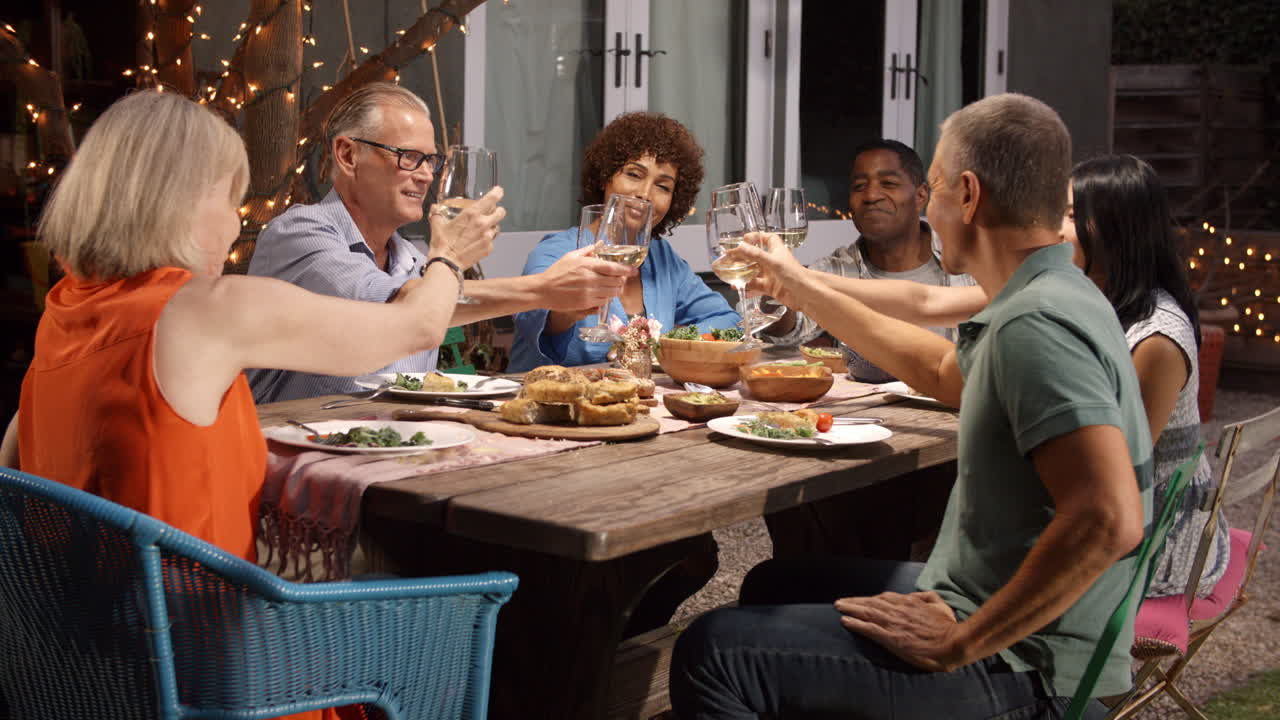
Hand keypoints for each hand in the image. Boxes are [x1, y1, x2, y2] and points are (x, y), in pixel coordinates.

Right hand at [428, 185, 506, 268]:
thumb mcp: (437, 224)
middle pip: (501, 212)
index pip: (492, 198)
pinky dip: (487, 240)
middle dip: (498, 210)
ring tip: (481, 229)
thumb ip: (437, 213)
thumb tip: (434, 208)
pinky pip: (492, 241)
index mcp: (472, 214)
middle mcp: (483, 224)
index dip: (497, 193)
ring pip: (497, 227)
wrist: (447, 263)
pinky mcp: (488, 248)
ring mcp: (487, 237)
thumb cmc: (442, 244)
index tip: (498, 191)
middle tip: (492, 212)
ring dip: (492, 226)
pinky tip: (477, 242)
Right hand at [538, 241, 631, 310]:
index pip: (613, 268)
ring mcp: (589, 292)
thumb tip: (600, 244)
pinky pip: (604, 301)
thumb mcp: (571, 256)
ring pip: (612, 293)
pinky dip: (608, 297)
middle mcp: (590, 279)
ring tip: (615, 286)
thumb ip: (588, 250)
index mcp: (587, 265)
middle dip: (622, 280)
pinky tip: (605, 294)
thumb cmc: (556, 272)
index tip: (633, 270)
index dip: (626, 270)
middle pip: (616, 281)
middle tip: (622, 278)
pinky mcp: (586, 303)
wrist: (544, 290)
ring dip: (617, 290)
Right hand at [731, 232, 808, 308]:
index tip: (744, 238)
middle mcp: (773, 262)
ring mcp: (771, 275)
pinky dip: (747, 287)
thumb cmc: (794, 275)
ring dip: (742, 273)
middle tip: (729, 257)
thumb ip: (756, 255)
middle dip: (743, 256)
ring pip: (753, 272)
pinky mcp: (770, 287)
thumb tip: (741, 246)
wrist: (804, 294)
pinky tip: (739, 288)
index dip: (756, 237)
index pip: (767, 238)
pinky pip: (755, 286)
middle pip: (755, 256)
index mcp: (776, 250)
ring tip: (730, 274)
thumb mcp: (773, 262)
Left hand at [835, 591, 965, 671]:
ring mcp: (893, 624)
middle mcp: (898, 611)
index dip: (870, 599)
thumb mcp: (940, 605)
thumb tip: (916, 595)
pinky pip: (869, 629)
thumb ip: (927, 597)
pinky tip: (845, 621)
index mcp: (909, 603)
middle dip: (854, 601)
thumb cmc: (948, 626)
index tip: (860, 600)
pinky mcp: (891, 638)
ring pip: (867, 612)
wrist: (952, 643)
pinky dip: (855, 623)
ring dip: (850, 609)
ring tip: (838, 607)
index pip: (884, 598)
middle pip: (871, 603)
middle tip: (840, 602)